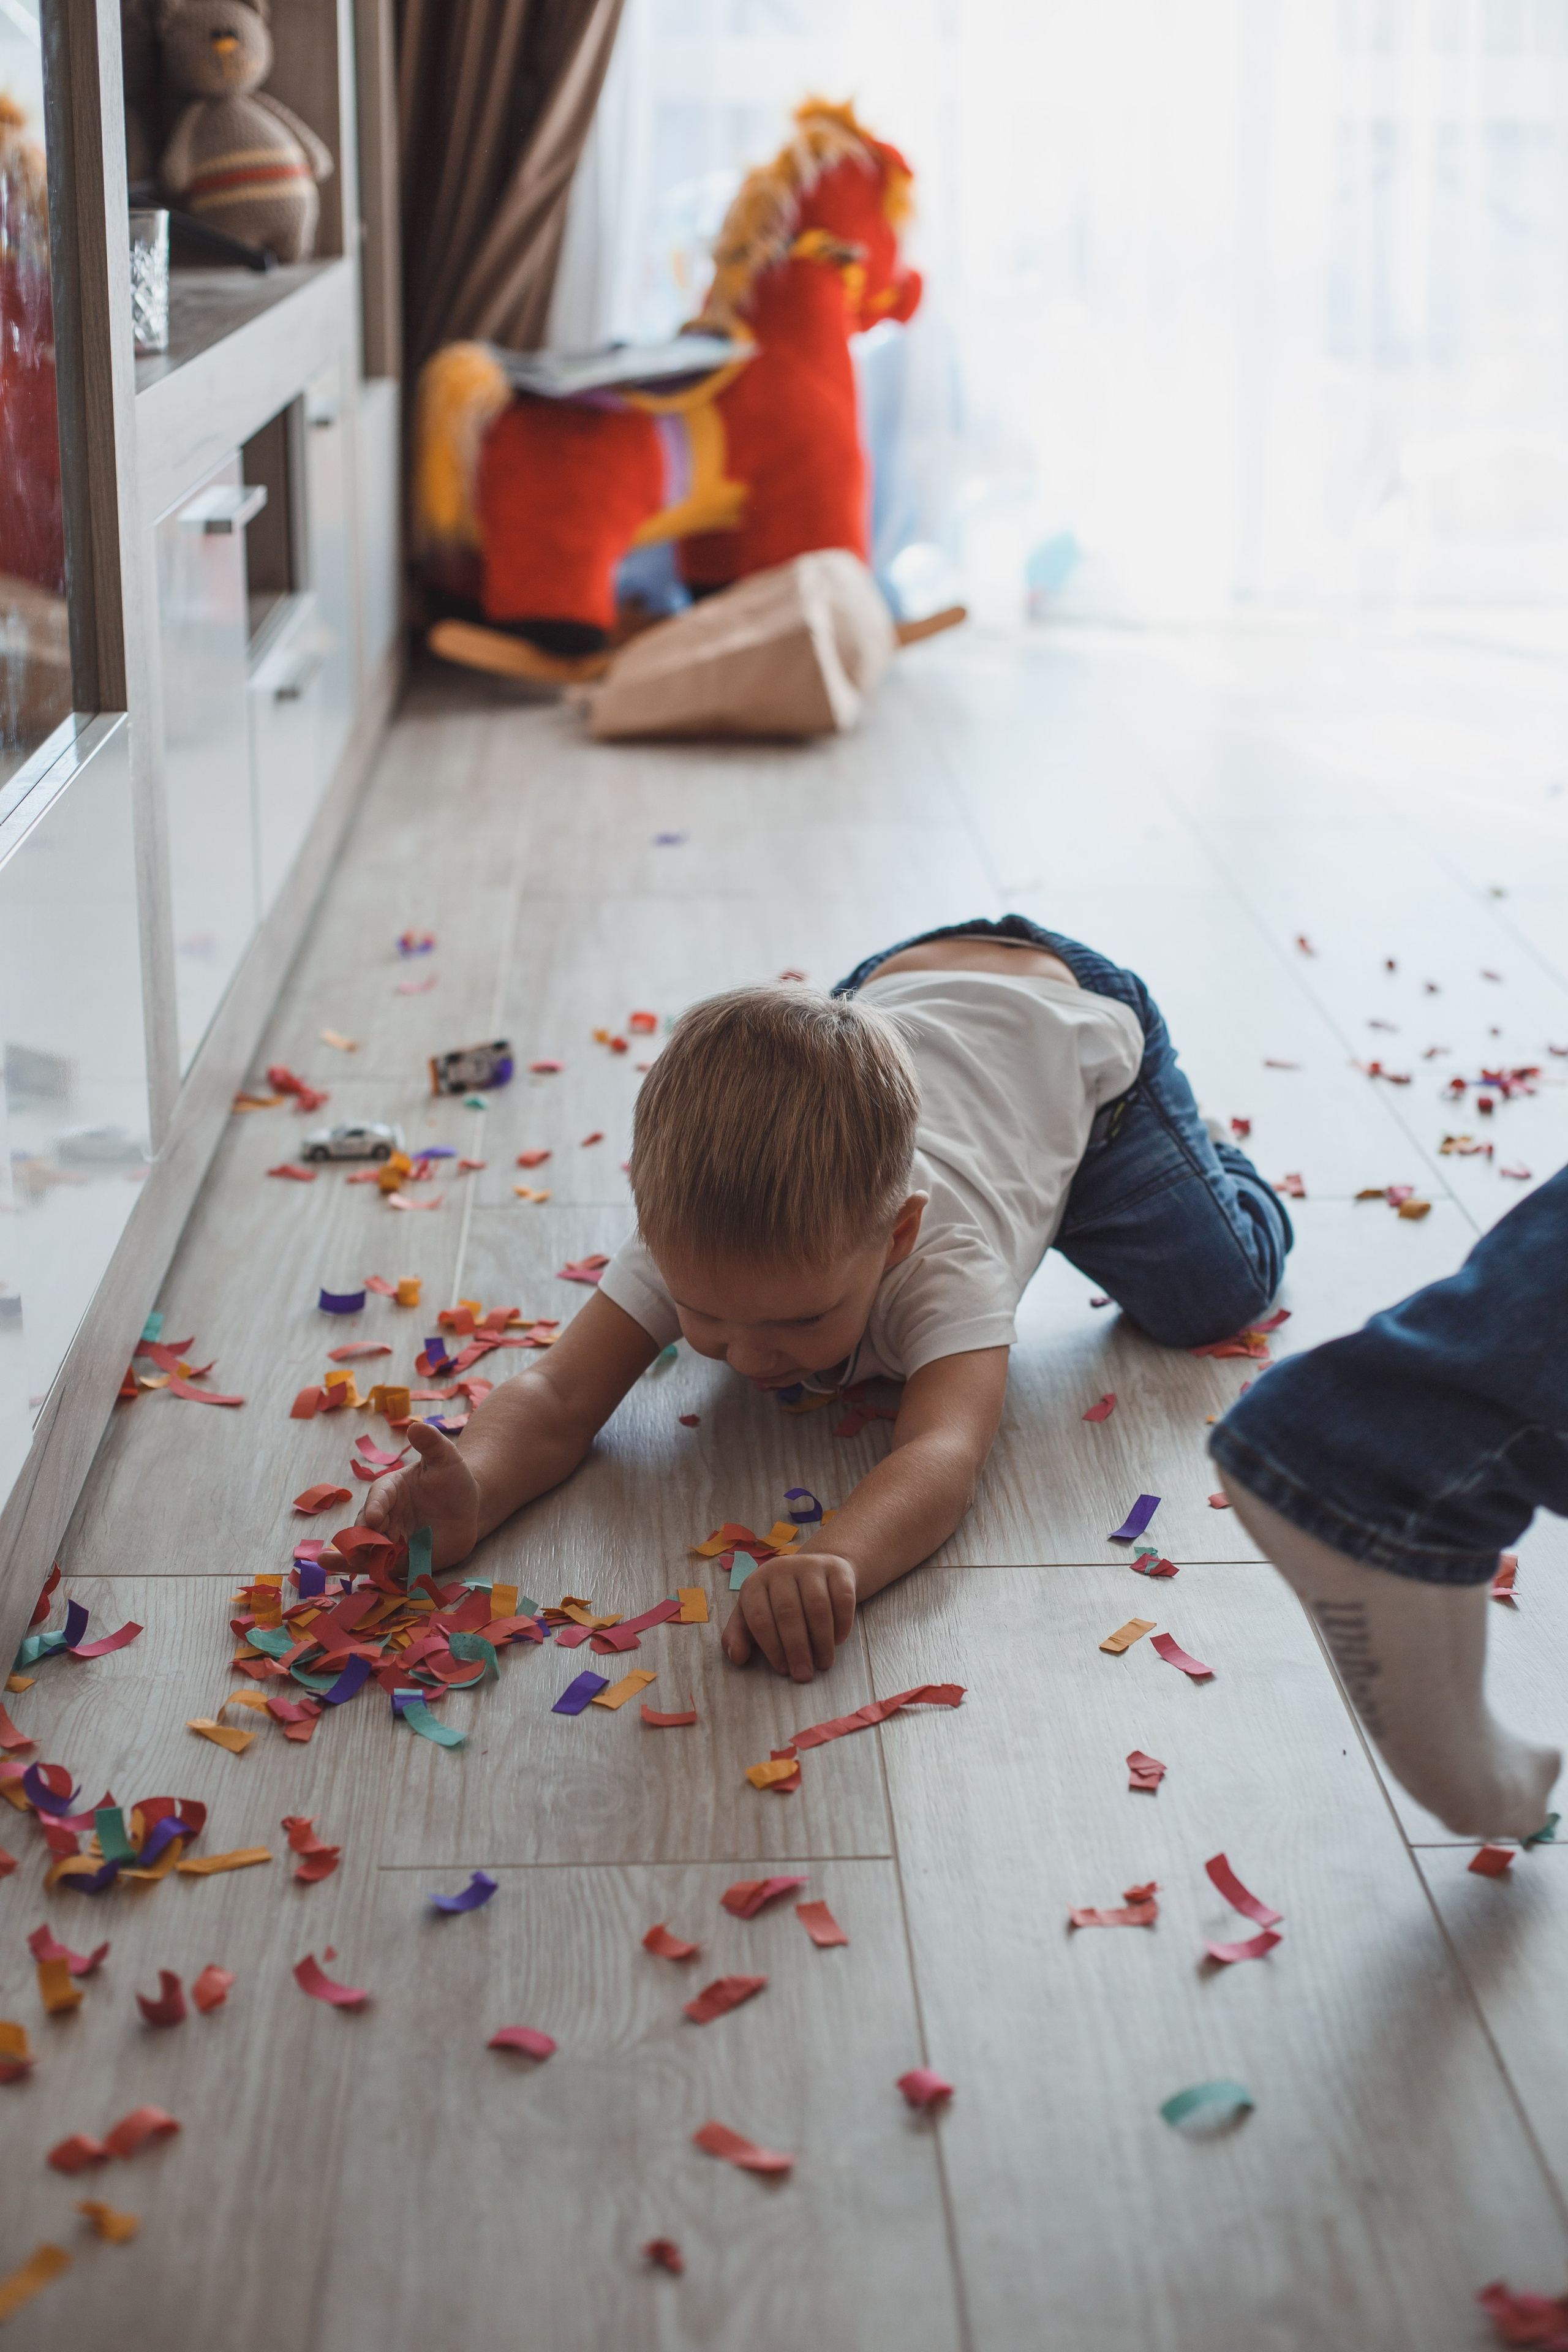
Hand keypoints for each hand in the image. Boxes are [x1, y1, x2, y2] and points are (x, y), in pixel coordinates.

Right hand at [357, 1421, 480, 1567]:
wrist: (467, 1509)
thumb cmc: (453, 1480)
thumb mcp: (446, 1459)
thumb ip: (432, 1444)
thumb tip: (417, 1426)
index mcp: (390, 1490)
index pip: (379, 1498)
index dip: (375, 1508)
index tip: (375, 1518)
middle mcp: (384, 1515)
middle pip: (366, 1527)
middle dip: (359, 1537)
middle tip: (356, 1548)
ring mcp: (390, 1539)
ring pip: (364, 1548)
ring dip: (348, 1556)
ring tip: (326, 1562)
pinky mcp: (398, 1560)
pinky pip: (379, 1568)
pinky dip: (364, 1572)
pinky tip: (345, 1573)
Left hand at [722, 1550, 856, 1680]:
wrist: (812, 1572)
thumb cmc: (778, 1602)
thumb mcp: (752, 1616)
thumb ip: (739, 1636)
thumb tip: (737, 1658)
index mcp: (754, 1583)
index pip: (759, 1617)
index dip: (771, 1647)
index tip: (783, 1670)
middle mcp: (780, 1568)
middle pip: (788, 1612)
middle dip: (796, 1648)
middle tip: (804, 1674)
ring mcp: (810, 1565)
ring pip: (817, 1605)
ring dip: (821, 1640)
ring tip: (824, 1663)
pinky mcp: (836, 1568)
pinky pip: (842, 1597)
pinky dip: (842, 1621)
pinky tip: (839, 1640)